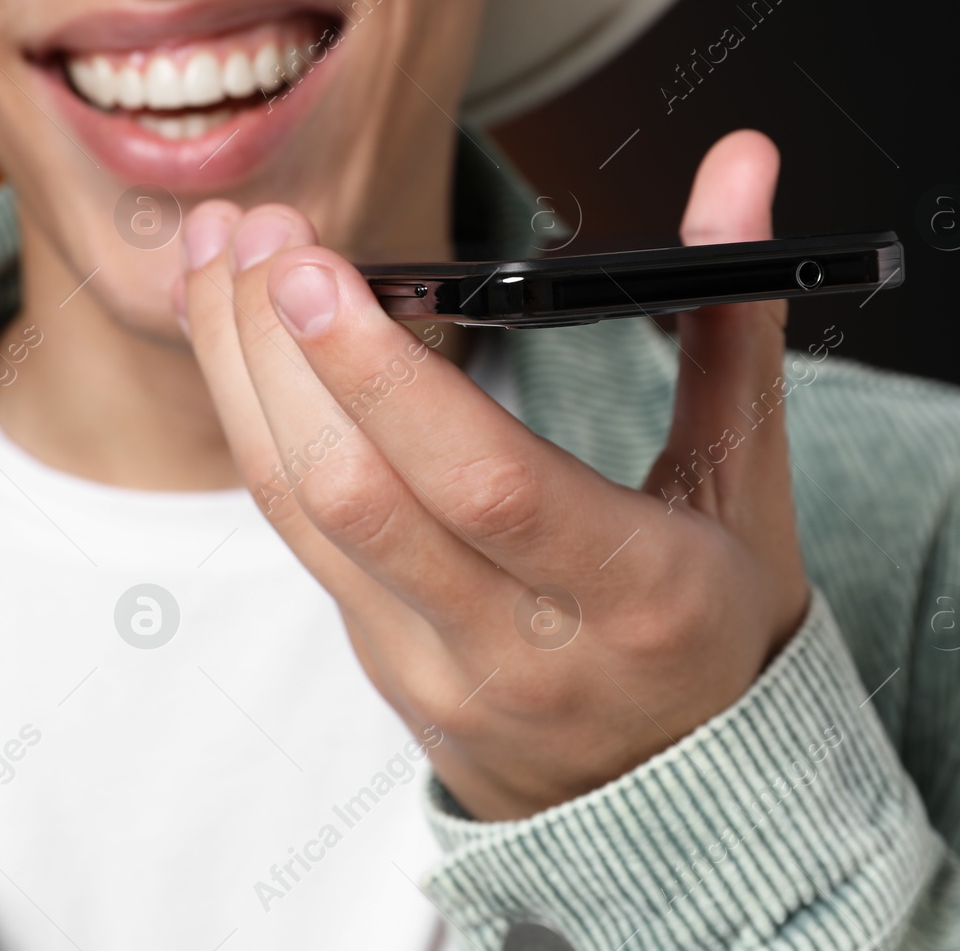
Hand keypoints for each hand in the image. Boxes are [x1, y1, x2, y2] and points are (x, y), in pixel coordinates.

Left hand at [176, 130, 809, 820]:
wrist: (678, 797)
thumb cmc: (716, 622)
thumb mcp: (745, 484)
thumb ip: (730, 319)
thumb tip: (742, 163)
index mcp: (634, 594)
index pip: (482, 481)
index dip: (383, 374)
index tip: (308, 269)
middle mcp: (520, 647)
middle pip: (354, 492)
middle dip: (275, 350)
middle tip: (251, 232)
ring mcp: (437, 670)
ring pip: (301, 514)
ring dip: (239, 377)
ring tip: (214, 261)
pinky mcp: (383, 669)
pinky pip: (300, 540)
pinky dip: (257, 430)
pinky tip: (236, 347)